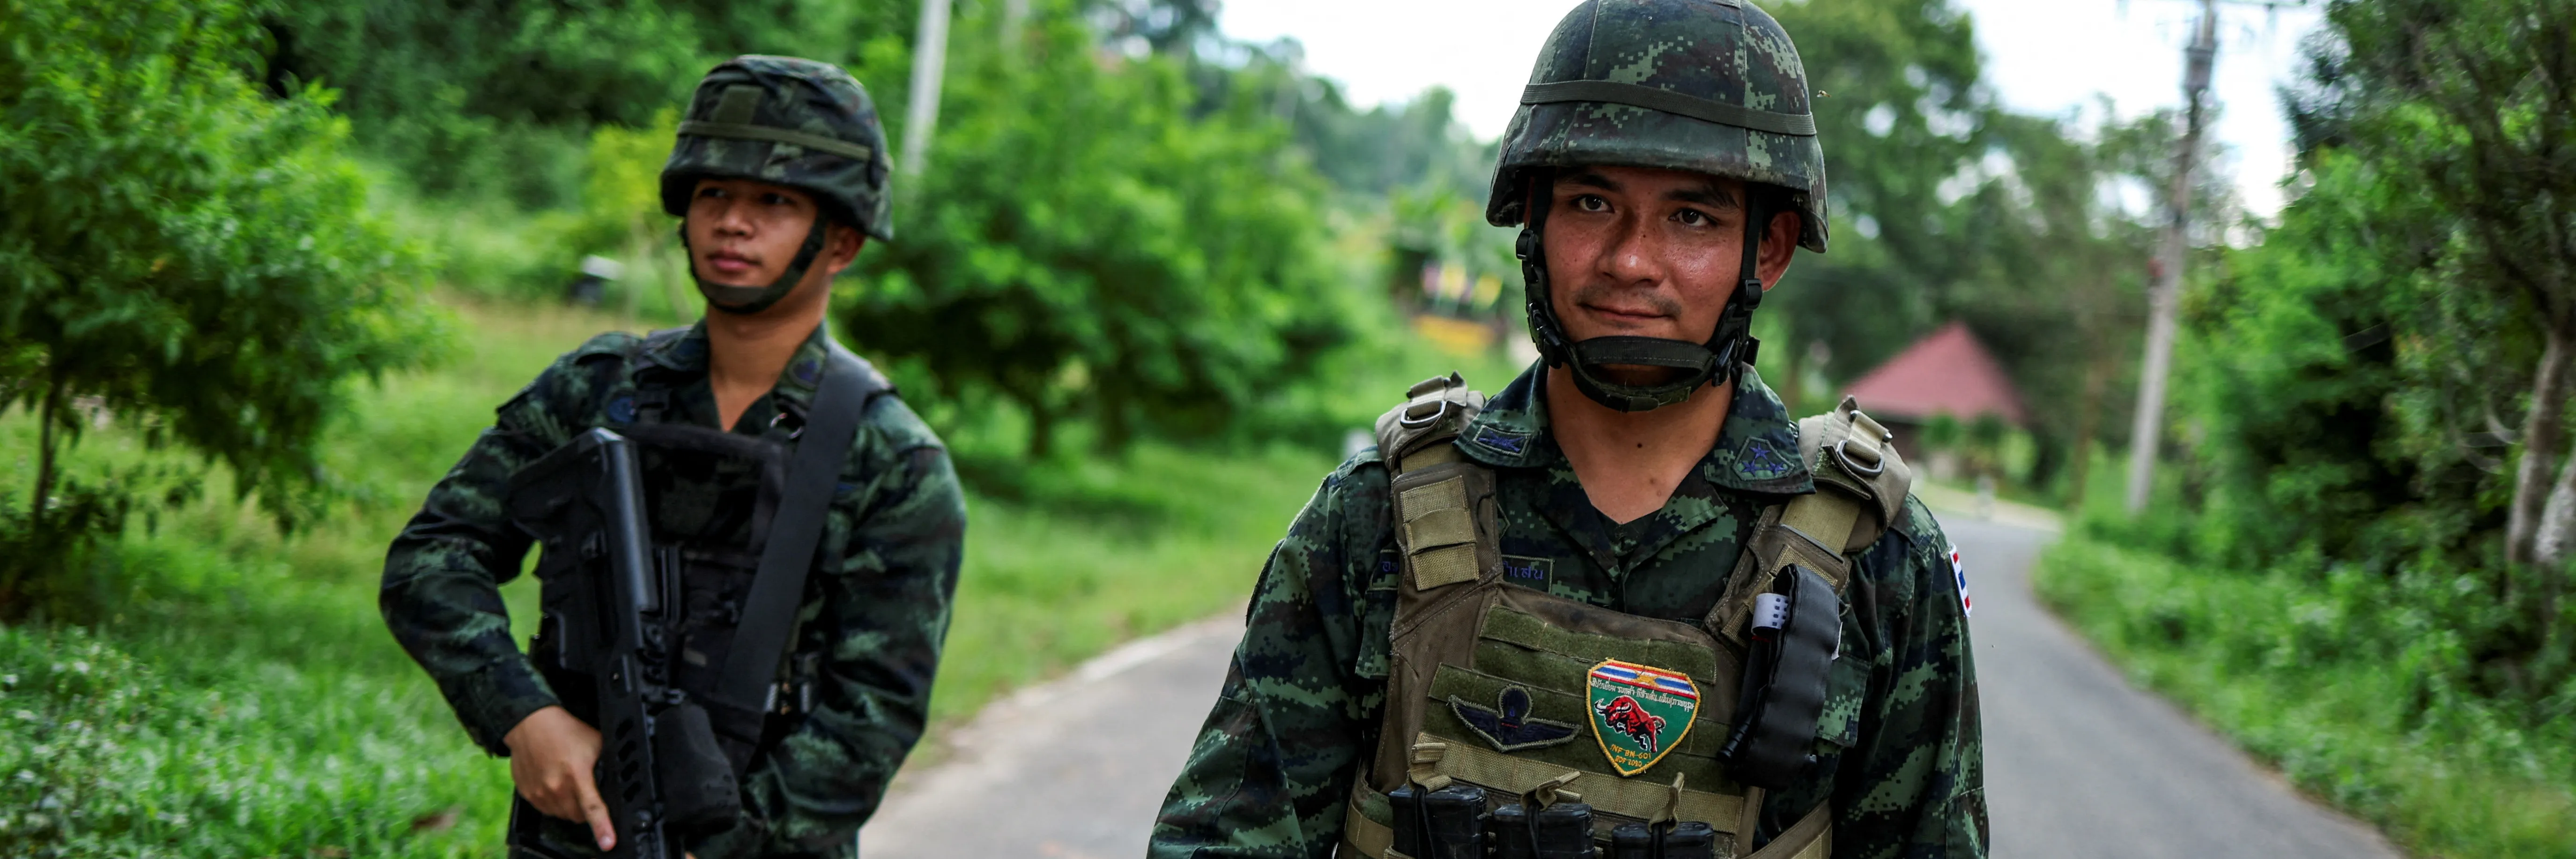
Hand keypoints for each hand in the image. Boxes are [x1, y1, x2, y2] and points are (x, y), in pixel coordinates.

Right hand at [503, 706, 616, 850]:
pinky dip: (554, 802)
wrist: (530, 724)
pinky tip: (555, 783)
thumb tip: (620, 778)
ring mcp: (540, 793)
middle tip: (585, 788)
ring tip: (568, 782)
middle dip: (585, 809)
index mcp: (577, 774)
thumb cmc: (564, 731)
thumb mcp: (596, 743)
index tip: (608, 842)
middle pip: (579, 817)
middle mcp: (557, 787)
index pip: (593, 808)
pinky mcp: (528, 794)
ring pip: (562, 815)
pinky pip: (546, 809)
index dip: (603, 828)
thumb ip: (606, 764)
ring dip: (569, 806)